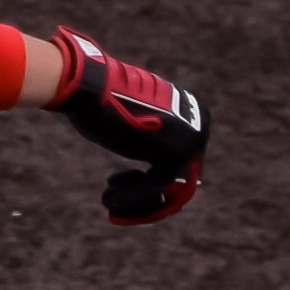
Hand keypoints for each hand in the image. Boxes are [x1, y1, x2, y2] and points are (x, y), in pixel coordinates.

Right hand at [49, 27, 207, 224]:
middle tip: (112, 202)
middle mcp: (199, 126)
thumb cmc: (101, 104)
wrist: (90, 88)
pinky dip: (135, 198)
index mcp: (191, 116)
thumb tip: (155, 180)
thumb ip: (149, 142)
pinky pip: (158, 186)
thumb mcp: (134, 124)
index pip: (176, 164)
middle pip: (176, 179)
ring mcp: (191, 139)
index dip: (144, 184)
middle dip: (143, 197)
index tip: (113, 185)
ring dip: (137, 201)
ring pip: (169, 187)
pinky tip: (112, 201)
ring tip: (107, 201)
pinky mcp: (176, 152)